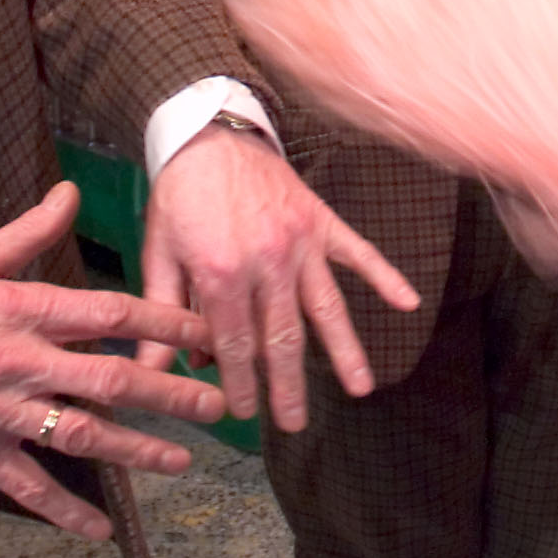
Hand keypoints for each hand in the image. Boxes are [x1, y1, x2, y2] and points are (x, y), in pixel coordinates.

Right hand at [0, 182, 225, 540]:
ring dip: (135, 451)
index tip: (208, 331)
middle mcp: (19, 361)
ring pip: (80, 435)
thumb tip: (71, 191)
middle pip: (110, 378)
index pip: (112, 313)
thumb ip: (29, 232)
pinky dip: (64, 511)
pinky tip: (102, 531)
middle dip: (170, 393)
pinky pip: (27, 487)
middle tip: (217, 406)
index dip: (166, 321)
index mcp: (24, 310)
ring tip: (182, 462)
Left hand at [137, 122, 419, 430]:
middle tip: (294, 425)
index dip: (240, 382)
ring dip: (345, 352)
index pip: (235, 343)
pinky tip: (408, 304)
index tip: (243, 413)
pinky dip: (385, 278)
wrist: (209, 133)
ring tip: (360, 389)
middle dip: (289, 386)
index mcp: (222, 271)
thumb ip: (160, 311)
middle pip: (283, 338)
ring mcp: (301, 242)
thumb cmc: (180, 195)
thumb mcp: (158, 252)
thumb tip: (149, 367)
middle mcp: (268, 261)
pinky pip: (360, 253)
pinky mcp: (322, 222)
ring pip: (327, 308)